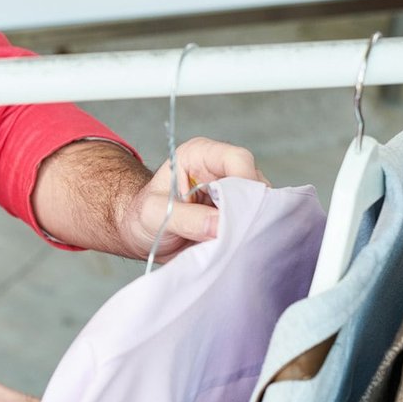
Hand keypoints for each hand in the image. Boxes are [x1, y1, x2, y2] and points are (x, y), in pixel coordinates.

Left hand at [119, 136, 266, 263]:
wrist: (142, 235)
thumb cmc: (142, 216)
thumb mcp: (154, 214)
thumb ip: (185, 218)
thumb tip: (220, 226)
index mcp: (200, 155)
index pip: (237, 159)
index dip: (244, 184)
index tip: (237, 214)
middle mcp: (222, 169)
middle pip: (255, 184)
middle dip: (248, 211)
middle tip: (234, 236)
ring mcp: (234, 192)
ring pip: (260, 205)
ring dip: (247, 226)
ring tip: (228, 243)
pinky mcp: (239, 213)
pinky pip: (255, 223)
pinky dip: (247, 236)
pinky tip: (233, 246)